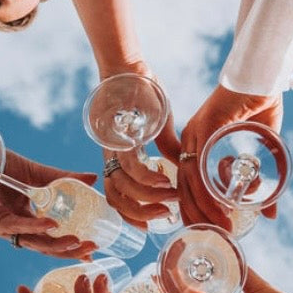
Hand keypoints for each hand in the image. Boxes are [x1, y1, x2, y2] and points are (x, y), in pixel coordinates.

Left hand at [0, 151, 97, 258]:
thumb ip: (64, 178)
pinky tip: (52, 225)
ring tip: (77, 242)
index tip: (92, 251)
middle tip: (91, 249)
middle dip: (69, 251)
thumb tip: (93, 178)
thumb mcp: (38, 173)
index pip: (52, 240)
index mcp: (27, 220)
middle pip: (46, 247)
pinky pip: (18, 226)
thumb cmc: (2, 166)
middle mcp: (17, 228)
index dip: (71, 247)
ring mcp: (4, 228)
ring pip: (33, 243)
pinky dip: (35, 226)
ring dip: (56, 244)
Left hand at [100, 75, 179, 229]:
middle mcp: (111, 155)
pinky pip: (131, 166)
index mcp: (118, 156)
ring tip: (169, 199)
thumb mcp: (159, 124)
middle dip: (139, 214)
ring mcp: (114, 147)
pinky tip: (164, 181)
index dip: (129, 214)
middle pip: (115, 198)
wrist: (129, 66)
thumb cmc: (143, 93)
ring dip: (146, 199)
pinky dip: (147, 179)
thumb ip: (167, 147)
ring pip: (122, 186)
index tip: (148, 226)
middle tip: (164, 217)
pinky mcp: (120, 136)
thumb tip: (181, 165)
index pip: (116, 195)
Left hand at [178, 85, 282, 228]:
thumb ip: (262, 178)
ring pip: (191, 182)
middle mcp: (191, 139)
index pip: (187, 184)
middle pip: (184, 188)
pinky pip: (202, 167)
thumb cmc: (262, 102)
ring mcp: (195, 133)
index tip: (207, 229)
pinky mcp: (206, 127)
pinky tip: (222, 209)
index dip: (193, 209)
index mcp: (198, 143)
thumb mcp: (264, 147)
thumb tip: (270, 214)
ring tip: (224, 228)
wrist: (263, 73)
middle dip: (198, 217)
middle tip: (217, 236)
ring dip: (207, 210)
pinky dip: (210, 192)